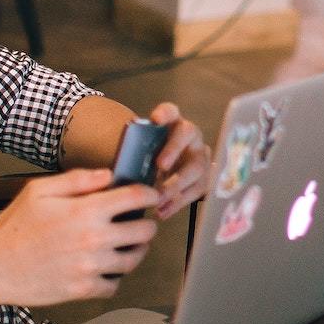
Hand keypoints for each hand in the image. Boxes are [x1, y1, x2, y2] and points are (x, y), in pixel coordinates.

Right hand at [0, 167, 159, 303]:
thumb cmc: (14, 228)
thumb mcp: (40, 191)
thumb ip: (77, 180)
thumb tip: (107, 176)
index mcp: (86, 211)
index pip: (135, 198)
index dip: (150, 194)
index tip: (151, 196)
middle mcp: (94, 239)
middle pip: (144, 231)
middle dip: (146, 224)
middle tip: (140, 223)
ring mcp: (91, 267)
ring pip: (133, 260)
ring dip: (136, 251)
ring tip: (128, 246)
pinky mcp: (83, 289)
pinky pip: (114, 285)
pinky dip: (114, 278)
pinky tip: (106, 269)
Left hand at [147, 102, 209, 218]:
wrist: (170, 169)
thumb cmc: (151, 158)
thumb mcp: (144, 152)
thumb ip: (137, 154)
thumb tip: (118, 172)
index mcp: (173, 123)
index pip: (171, 111)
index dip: (165, 113)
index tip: (156, 119)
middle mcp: (191, 136)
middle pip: (187, 134)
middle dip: (174, 150)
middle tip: (160, 166)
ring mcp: (201, 155)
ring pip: (196, 166)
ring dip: (177, 184)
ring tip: (159, 198)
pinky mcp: (205, 177)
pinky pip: (196, 190)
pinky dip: (178, 203)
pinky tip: (163, 212)